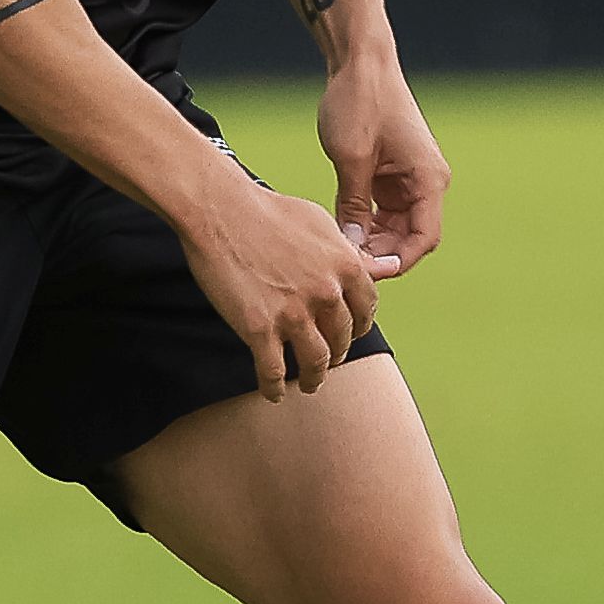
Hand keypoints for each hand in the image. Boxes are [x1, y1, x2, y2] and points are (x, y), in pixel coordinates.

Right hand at [181, 173, 387, 397]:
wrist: (221, 211)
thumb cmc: (268, 211)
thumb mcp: (321, 224)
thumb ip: (351, 253)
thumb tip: (383, 268)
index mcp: (345, 267)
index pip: (366, 310)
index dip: (359, 326)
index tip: (350, 334)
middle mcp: (325, 294)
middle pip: (342, 339)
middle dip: (337, 353)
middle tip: (328, 360)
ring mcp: (293, 313)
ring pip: (315, 362)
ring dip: (315, 378)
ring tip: (310, 383)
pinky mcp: (258, 328)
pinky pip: (273, 371)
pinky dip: (275, 387)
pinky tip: (274, 392)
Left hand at [321, 67, 450, 278]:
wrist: (361, 63)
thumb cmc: (360, 102)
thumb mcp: (351, 159)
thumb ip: (354, 207)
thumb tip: (352, 249)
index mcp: (429, 180)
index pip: (424, 239)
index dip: (397, 262)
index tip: (366, 273)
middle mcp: (426, 183)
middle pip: (410, 238)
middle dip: (380, 255)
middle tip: (344, 264)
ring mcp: (410, 181)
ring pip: (395, 229)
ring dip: (371, 242)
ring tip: (338, 249)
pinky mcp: (393, 176)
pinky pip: (384, 213)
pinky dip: (365, 225)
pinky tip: (340, 230)